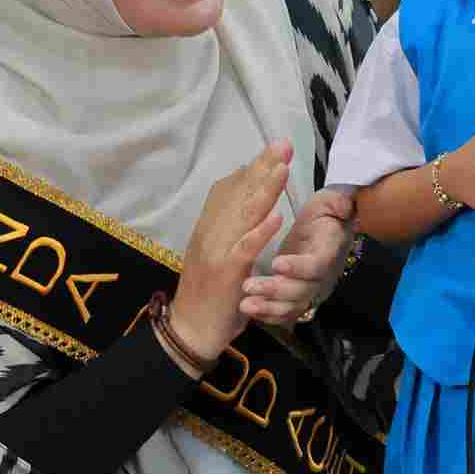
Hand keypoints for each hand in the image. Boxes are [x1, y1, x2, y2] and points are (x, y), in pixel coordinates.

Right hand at [168, 143, 290, 368]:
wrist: (190, 328)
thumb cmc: (208, 293)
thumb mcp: (214, 254)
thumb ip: (227, 229)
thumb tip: (245, 202)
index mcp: (208, 228)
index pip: (228, 189)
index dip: (252, 169)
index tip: (274, 150)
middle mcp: (210, 234)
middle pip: (238, 194)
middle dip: (262, 168)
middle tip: (284, 145)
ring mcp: (217, 252)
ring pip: (243, 215)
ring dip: (264, 190)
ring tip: (283, 168)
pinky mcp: (226, 274)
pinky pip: (244, 249)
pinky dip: (261, 232)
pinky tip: (278, 217)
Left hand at [241, 186, 355, 325]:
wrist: (327, 227)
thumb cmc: (325, 213)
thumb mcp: (332, 201)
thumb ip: (338, 203)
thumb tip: (343, 205)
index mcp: (329, 251)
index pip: (317, 264)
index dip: (298, 267)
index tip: (277, 264)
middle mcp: (323, 275)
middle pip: (302, 291)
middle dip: (275, 291)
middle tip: (249, 286)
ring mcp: (311, 288)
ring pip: (292, 306)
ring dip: (268, 307)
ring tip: (245, 304)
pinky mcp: (299, 296)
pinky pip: (286, 313)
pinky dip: (268, 315)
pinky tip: (250, 312)